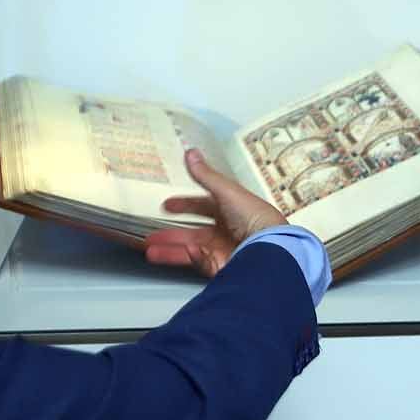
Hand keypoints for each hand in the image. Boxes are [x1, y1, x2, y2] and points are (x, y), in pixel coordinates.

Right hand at [144, 149, 286, 276]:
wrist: (269, 249)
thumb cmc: (255, 217)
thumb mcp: (227, 191)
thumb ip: (205, 175)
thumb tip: (191, 153)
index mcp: (232, 209)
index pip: (204, 205)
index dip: (185, 204)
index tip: (168, 205)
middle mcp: (227, 230)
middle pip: (194, 231)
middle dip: (171, 232)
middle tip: (152, 233)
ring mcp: (223, 249)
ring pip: (191, 248)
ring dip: (170, 248)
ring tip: (150, 248)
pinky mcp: (221, 267)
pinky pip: (198, 262)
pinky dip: (186, 257)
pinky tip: (179, 253)